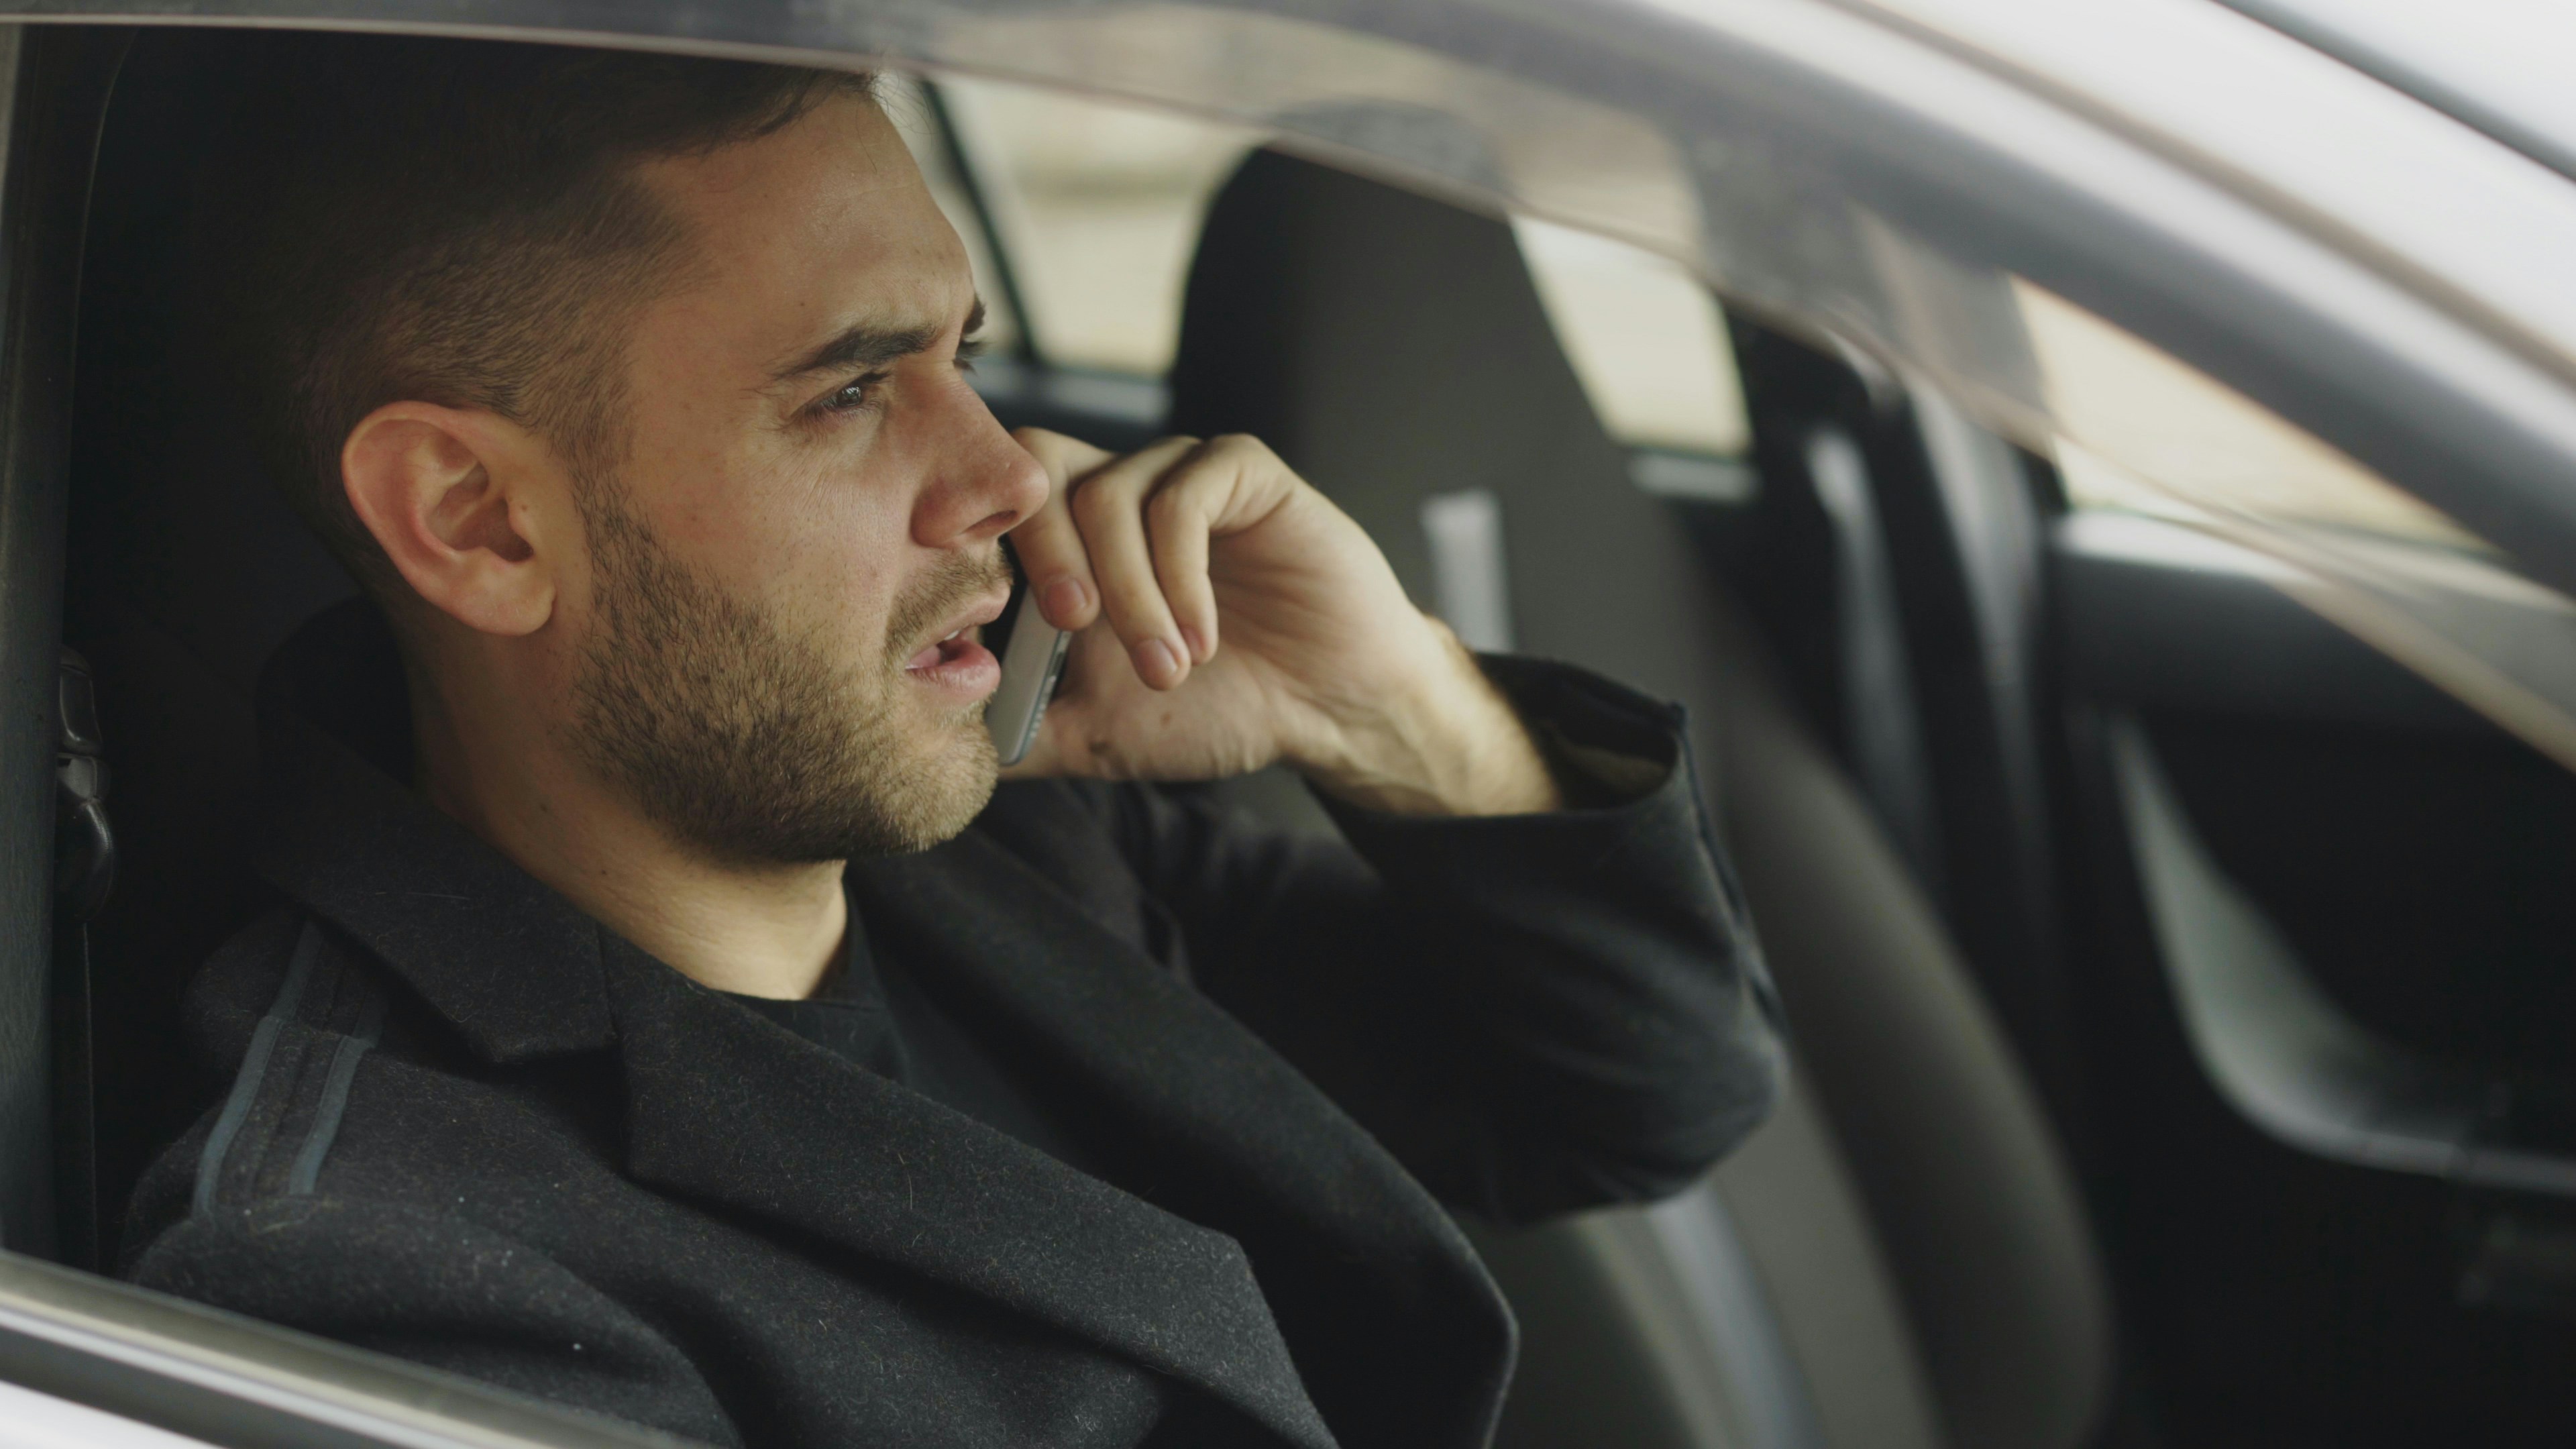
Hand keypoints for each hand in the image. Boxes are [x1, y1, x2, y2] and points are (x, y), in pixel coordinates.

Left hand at [1000, 430, 1559, 816]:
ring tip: (1170, 666)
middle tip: (1076, 628)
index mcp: (1072, 542)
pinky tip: (1204, 636)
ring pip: (1110, 495)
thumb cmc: (1220, 709)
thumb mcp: (1098, 734)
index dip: (978, 549)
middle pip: (1036, 467)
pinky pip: (1183, 496)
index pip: (994, 503)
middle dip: (1045, 554)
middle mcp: (1118, 491)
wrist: (1330, 708)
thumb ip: (1020, 732)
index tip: (977, 621)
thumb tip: (932, 748)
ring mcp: (1178, 475)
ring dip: (1132, 592)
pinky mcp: (1242, 471)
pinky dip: (1181, 576)